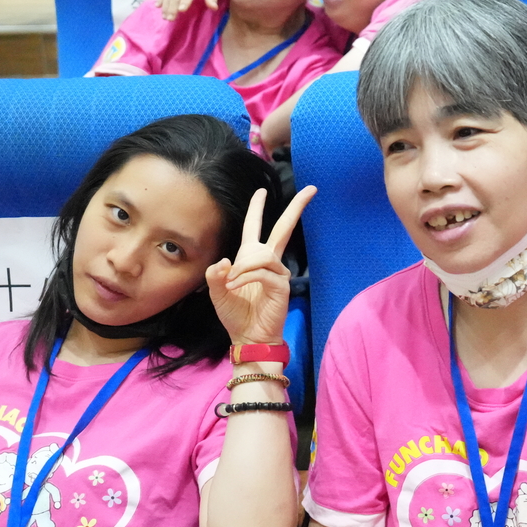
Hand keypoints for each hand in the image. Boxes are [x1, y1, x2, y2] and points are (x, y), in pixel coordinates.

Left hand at [205, 184, 313, 346]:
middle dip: (296, 208)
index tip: (261, 191)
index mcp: (251, 258)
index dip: (257, 209)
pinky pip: (262, 272)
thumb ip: (215, 274)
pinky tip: (235, 286)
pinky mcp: (281, 286)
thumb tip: (224, 261)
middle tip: (311, 189)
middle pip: (284, 229)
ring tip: (230, 282)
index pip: (254, 227)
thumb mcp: (217, 292)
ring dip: (243, 266)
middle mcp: (268, 262)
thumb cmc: (235, 314)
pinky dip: (245, 277)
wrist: (247, 337)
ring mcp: (278, 273)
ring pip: (262, 255)